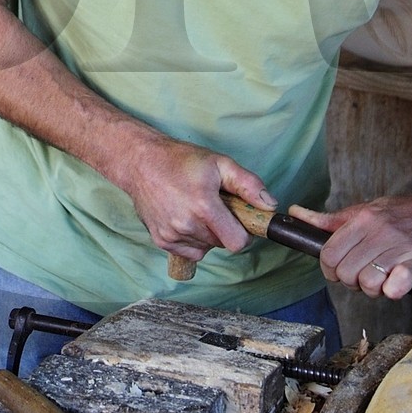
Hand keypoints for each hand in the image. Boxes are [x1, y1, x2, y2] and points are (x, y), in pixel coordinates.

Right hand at [115, 134, 274, 264]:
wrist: (141, 162)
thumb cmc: (182, 160)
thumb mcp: (220, 163)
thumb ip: (249, 184)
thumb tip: (270, 206)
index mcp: (204, 206)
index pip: (237, 242)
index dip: (244, 232)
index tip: (238, 219)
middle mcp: (186, 225)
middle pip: (222, 244)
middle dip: (224, 228)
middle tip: (214, 206)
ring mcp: (171, 235)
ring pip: (206, 248)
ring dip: (207, 234)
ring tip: (197, 209)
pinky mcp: (161, 240)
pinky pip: (189, 252)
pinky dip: (192, 240)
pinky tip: (185, 218)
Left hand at [289, 179, 411, 300]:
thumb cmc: (406, 213)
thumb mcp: (366, 210)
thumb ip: (330, 220)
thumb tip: (296, 213)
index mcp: (362, 219)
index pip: (328, 255)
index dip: (330, 269)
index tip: (341, 270)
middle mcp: (379, 232)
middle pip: (345, 274)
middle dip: (351, 281)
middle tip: (365, 274)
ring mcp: (399, 248)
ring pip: (366, 285)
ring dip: (373, 288)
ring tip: (384, 277)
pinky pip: (394, 289)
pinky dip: (393, 291)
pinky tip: (398, 282)